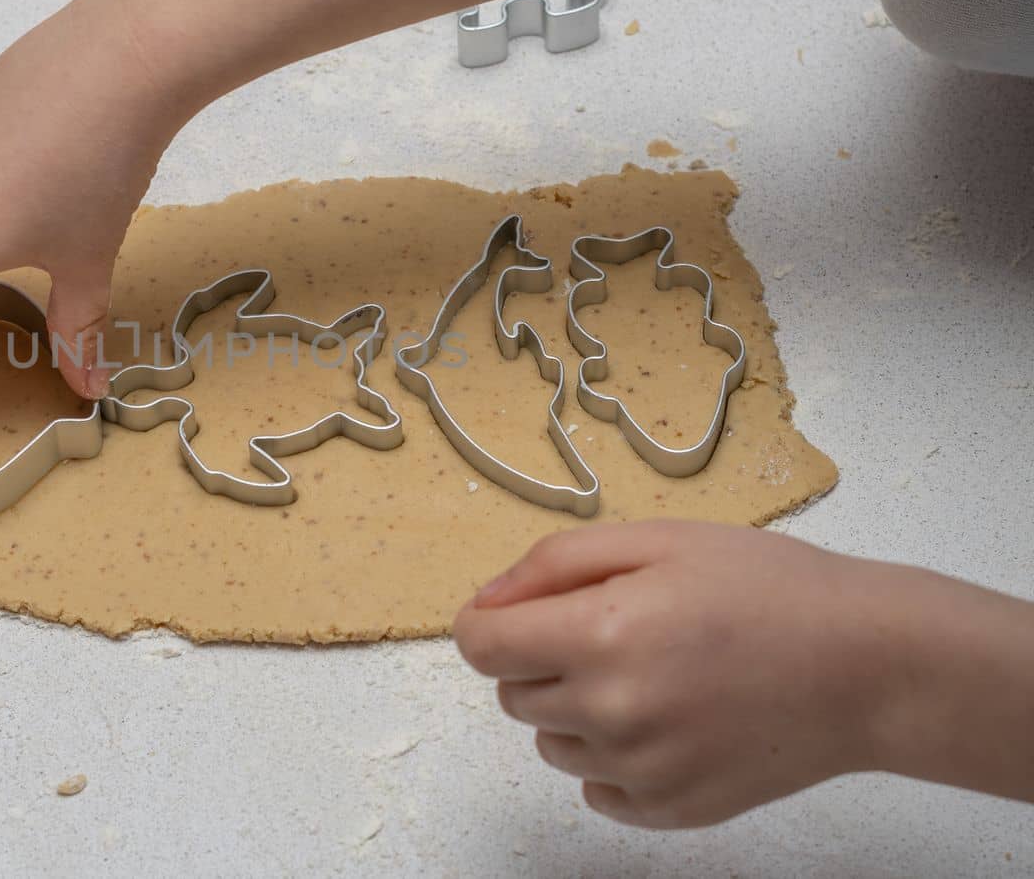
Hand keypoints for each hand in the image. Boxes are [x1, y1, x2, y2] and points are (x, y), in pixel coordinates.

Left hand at [452, 520, 904, 827]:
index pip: (480, 646)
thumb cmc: (770, 590)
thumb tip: (486, 601)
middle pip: (512, 693)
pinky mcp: (672, 810)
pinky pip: (596, 790)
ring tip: (651, 673)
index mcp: (600, 635)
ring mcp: (642, 770)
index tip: (516, 613)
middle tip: (615, 630)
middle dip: (541, 658)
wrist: (869, 666)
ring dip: (576, 707)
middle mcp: (612, 712)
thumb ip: (554, 564)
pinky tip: (666, 721)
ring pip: (551, 741)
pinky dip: (613, 758)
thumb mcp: (656, 540)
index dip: (490, 622)